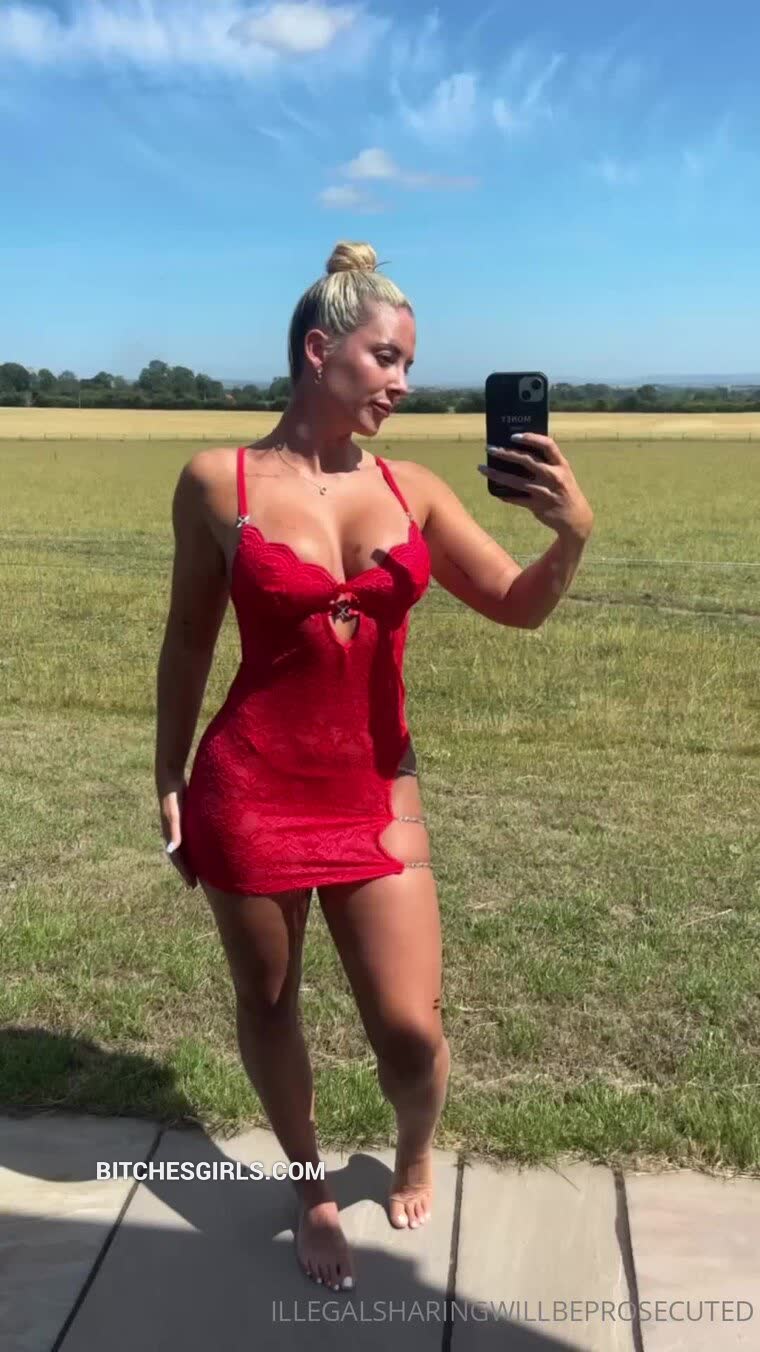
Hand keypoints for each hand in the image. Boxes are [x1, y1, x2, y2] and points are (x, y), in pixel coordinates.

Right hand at [158, 780, 196, 888]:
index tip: (192, 885)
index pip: (178, 859)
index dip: (185, 872)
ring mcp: (178, 826)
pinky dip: (194, 846)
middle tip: (196, 883)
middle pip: (181, 856)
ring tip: (200, 868)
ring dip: (191, 858)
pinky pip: (189, 837)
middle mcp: (174, 834)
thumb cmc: (172, 798)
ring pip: (186, 847)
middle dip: (188, 869)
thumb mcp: (174, 816)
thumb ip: (174, 832)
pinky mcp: (183, 819)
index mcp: (171, 836)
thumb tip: (171, 850)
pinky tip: (202, 846)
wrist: (170, 781)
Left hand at [478, 433, 593, 538]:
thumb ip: (547, 463)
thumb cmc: (565, 491)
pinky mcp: (538, 506)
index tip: (514, 436)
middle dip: (505, 453)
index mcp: (561, 465)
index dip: (531, 438)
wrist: (577, 518)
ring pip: (516, 481)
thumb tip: (519, 452)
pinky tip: (495, 492)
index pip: (547, 445)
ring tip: (482, 468)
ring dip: (496, 474)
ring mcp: (545, 492)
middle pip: (526, 460)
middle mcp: (554, 476)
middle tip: (489, 448)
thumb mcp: (563, 474)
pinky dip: (505, 495)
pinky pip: (517, 499)